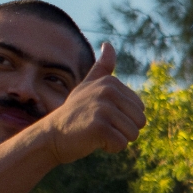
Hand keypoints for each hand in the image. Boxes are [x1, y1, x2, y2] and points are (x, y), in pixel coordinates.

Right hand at [32, 43, 145, 162]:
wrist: (52, 135)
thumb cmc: (75, 113)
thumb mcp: (88, 86)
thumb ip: (102, 68)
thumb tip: (109, 44)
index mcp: (111, 82)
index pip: (140, 110)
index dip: (124, 119)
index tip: (102, 115)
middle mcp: (108, 91)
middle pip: (140, 122)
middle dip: (123, 130)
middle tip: (100, 126)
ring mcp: (103, 108)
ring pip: (133, 134)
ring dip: (117, 139)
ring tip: (96, 132)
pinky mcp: (99, 126)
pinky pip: (121, 144)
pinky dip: (110, 148)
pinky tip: (93, 140)